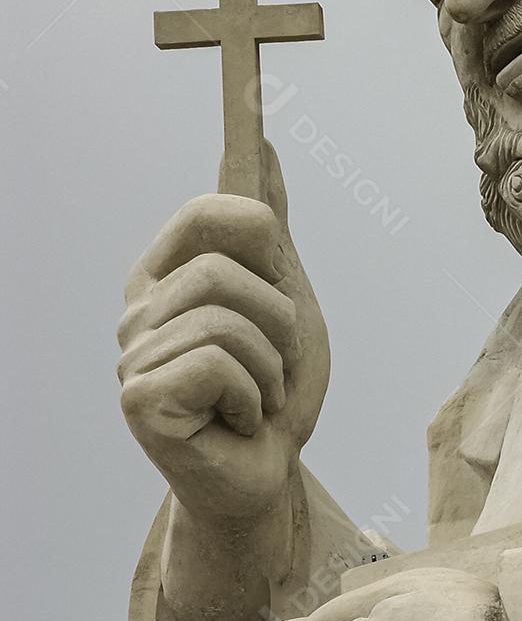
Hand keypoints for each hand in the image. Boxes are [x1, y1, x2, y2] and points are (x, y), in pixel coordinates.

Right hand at [118, 144, 329, 523]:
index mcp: (166, 277)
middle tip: (275, 368)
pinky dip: (253, 397)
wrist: (268, 477)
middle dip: (281, 324)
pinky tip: (240, 422)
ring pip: (228, 321)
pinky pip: (219, 365)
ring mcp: (133, 357)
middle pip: (226, 270)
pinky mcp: (140, 401)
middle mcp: (139, 312)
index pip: (209, 212)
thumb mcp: (288, 300)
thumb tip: (264, 142)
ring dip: (271, 369)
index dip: (262, 240)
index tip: (282, 280)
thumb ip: (271, 232)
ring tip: (258, 399)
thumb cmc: (274, 393)